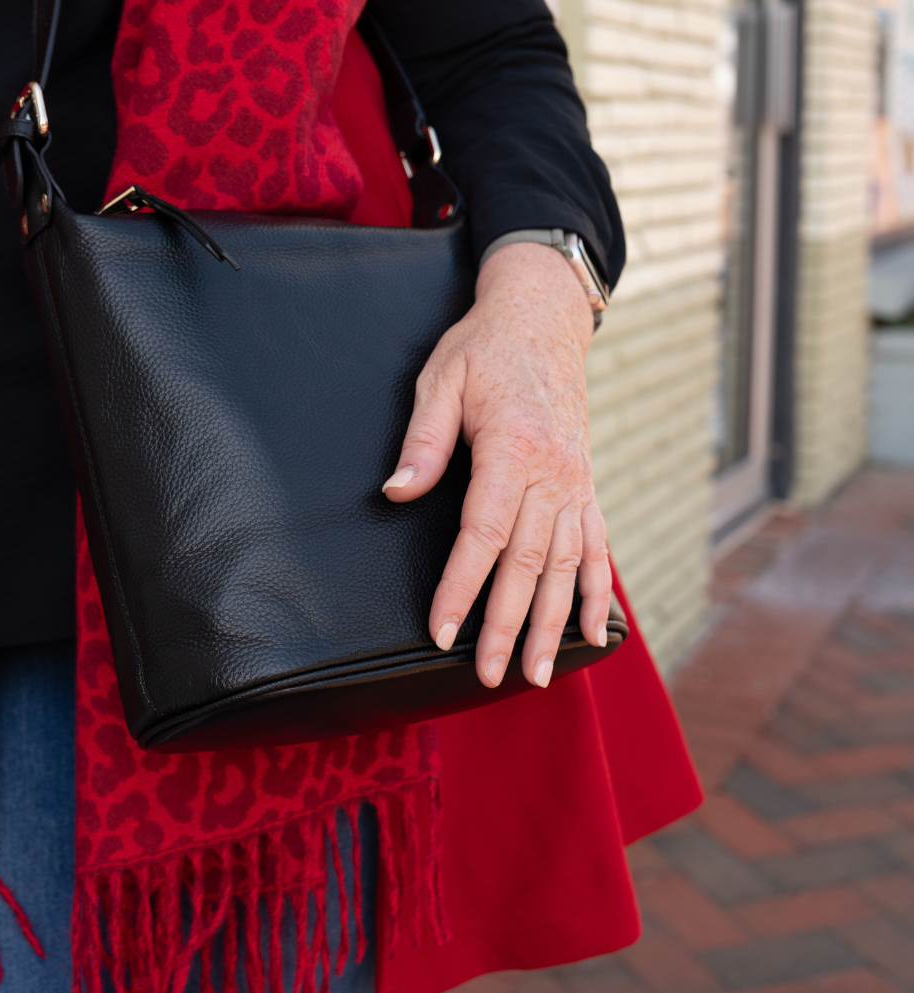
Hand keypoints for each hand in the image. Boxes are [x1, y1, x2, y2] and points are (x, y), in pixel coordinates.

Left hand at [382, 241, 610, 687]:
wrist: (542, 318)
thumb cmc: (483, 348)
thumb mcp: (440, 379)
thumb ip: (423, 441)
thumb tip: (396, 492)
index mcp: (513, 449)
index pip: (484, 534)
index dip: (462, 587)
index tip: (441, 631)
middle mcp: (554, 473)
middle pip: (529, 563)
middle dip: (509, 625)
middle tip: (491, 675)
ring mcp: (576, 482)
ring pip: (567, 565)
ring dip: (554, 624)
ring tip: (539, 673)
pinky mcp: (586, 484)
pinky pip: (597, 545)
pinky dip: (595, 592)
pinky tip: (593, 634)